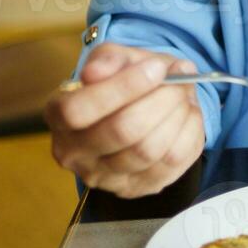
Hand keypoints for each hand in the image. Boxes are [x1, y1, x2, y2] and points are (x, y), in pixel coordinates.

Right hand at [44, 43, 204, 198]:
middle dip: (161, 99)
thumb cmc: (125, 79)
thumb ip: (109, 59)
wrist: (144, 105)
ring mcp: (104, 178)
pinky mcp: (136, 188)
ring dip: (177, 115)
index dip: (122, 88)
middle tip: (179, 80)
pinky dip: (189, 132)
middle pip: (121, 131)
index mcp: (58, 115)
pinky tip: (186, 115)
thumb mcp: (116, 58)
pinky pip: (173, 162)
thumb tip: (96, 72)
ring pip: (149, 150)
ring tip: (183, 95)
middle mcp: (73, 153)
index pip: (78, 110)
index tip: (156, 68)